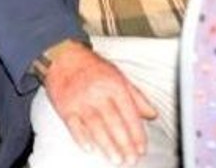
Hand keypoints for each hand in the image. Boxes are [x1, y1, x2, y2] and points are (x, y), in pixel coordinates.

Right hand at [43, 41, 157, 165]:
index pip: (129, 113)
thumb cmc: (92, 67)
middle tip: (131, 159)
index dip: (137, 133)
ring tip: (116, 159)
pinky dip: (81, 138)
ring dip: (107, 145)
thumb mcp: (119, 76)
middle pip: (113, 122)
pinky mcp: (65, 107)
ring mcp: (80, 101)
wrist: (63, 57)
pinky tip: (90, 149)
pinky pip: (74, 125)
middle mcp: (98, 93)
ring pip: (95, 126)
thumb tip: (152, 114)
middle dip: (124, 143)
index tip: (142, 148)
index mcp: (114, 86)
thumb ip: (136, 97)